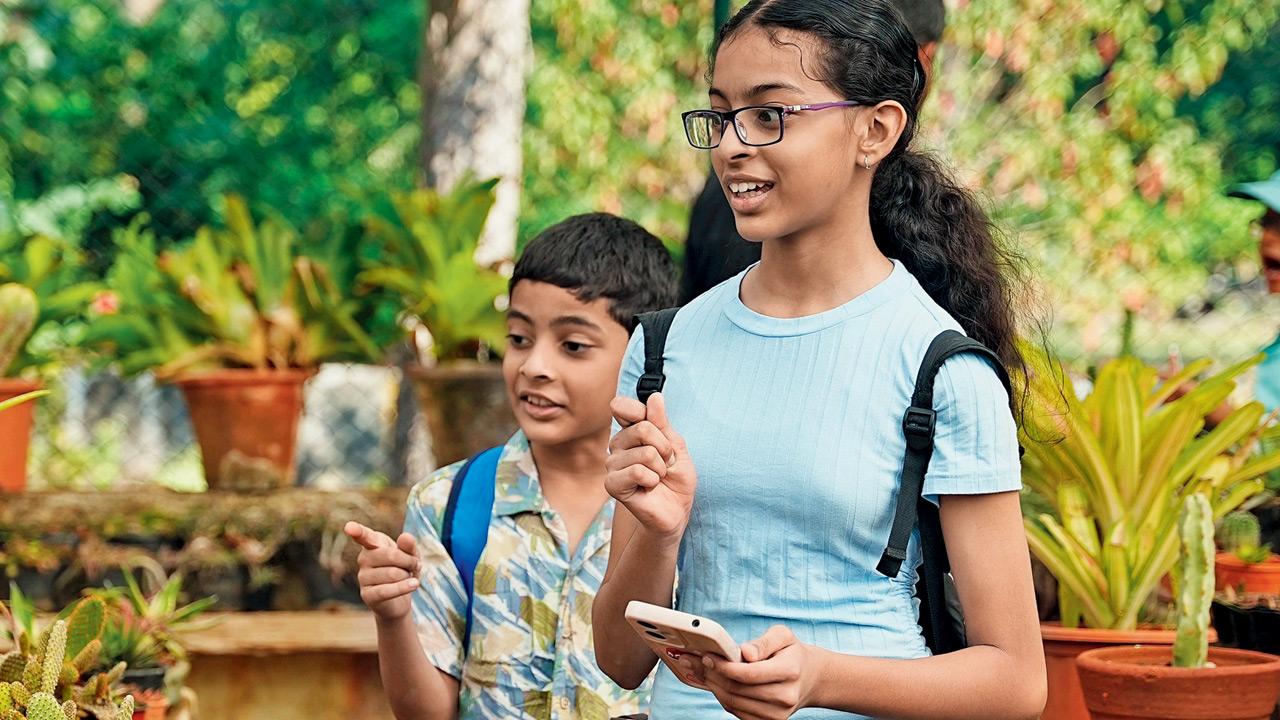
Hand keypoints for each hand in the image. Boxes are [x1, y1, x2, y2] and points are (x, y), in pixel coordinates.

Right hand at [344, 521, 422, 621]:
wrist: (399, 600)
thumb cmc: (403, 570)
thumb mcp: (411, 556)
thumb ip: (409, 546)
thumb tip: (405, 537)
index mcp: (373, 543)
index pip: (364, 535)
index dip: (357, 531)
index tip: (349, 527)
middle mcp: (363, 558)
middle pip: (390, 555)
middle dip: (409, 561)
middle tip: (415, 565)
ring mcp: (363, 577)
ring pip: (393, 574)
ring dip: (407, 576)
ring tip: (408, 578)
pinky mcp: (367, 595)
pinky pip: (387, 590)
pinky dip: (404, 587)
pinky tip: (414, 584)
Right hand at [606, 392, 696, 537]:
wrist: (675, 510)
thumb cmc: (676, 479)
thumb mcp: (676, 446)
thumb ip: (663, 423)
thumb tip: (654, 397)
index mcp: (630, 432)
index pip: (622, 406)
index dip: (641, 412)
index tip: (657, 427)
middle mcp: (617, 445)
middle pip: (642, 428)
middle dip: (665, 448)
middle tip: (665, 462)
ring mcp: (612, 465)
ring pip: (645, 452)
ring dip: (661, 468)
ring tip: (658, 477)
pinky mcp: (612, 484)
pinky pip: (638, 471)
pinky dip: (653, 480)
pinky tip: (649, 487)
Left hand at [700, 626, 817, 719]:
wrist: (810, 679)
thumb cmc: (792, 654)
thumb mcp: (783, 636)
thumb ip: (763, 642)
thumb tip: (744, 652)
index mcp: (790, 671)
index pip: (749, 674)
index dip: (724, 666)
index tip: (708, 656)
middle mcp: (785, 696)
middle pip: (738, 690)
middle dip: (713, 675)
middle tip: (698, 661)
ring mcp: (778, 714)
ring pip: (734, 703)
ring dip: (714, 687)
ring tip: (704, 671)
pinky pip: (737, 712)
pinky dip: (723, 698)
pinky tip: (717, 684)